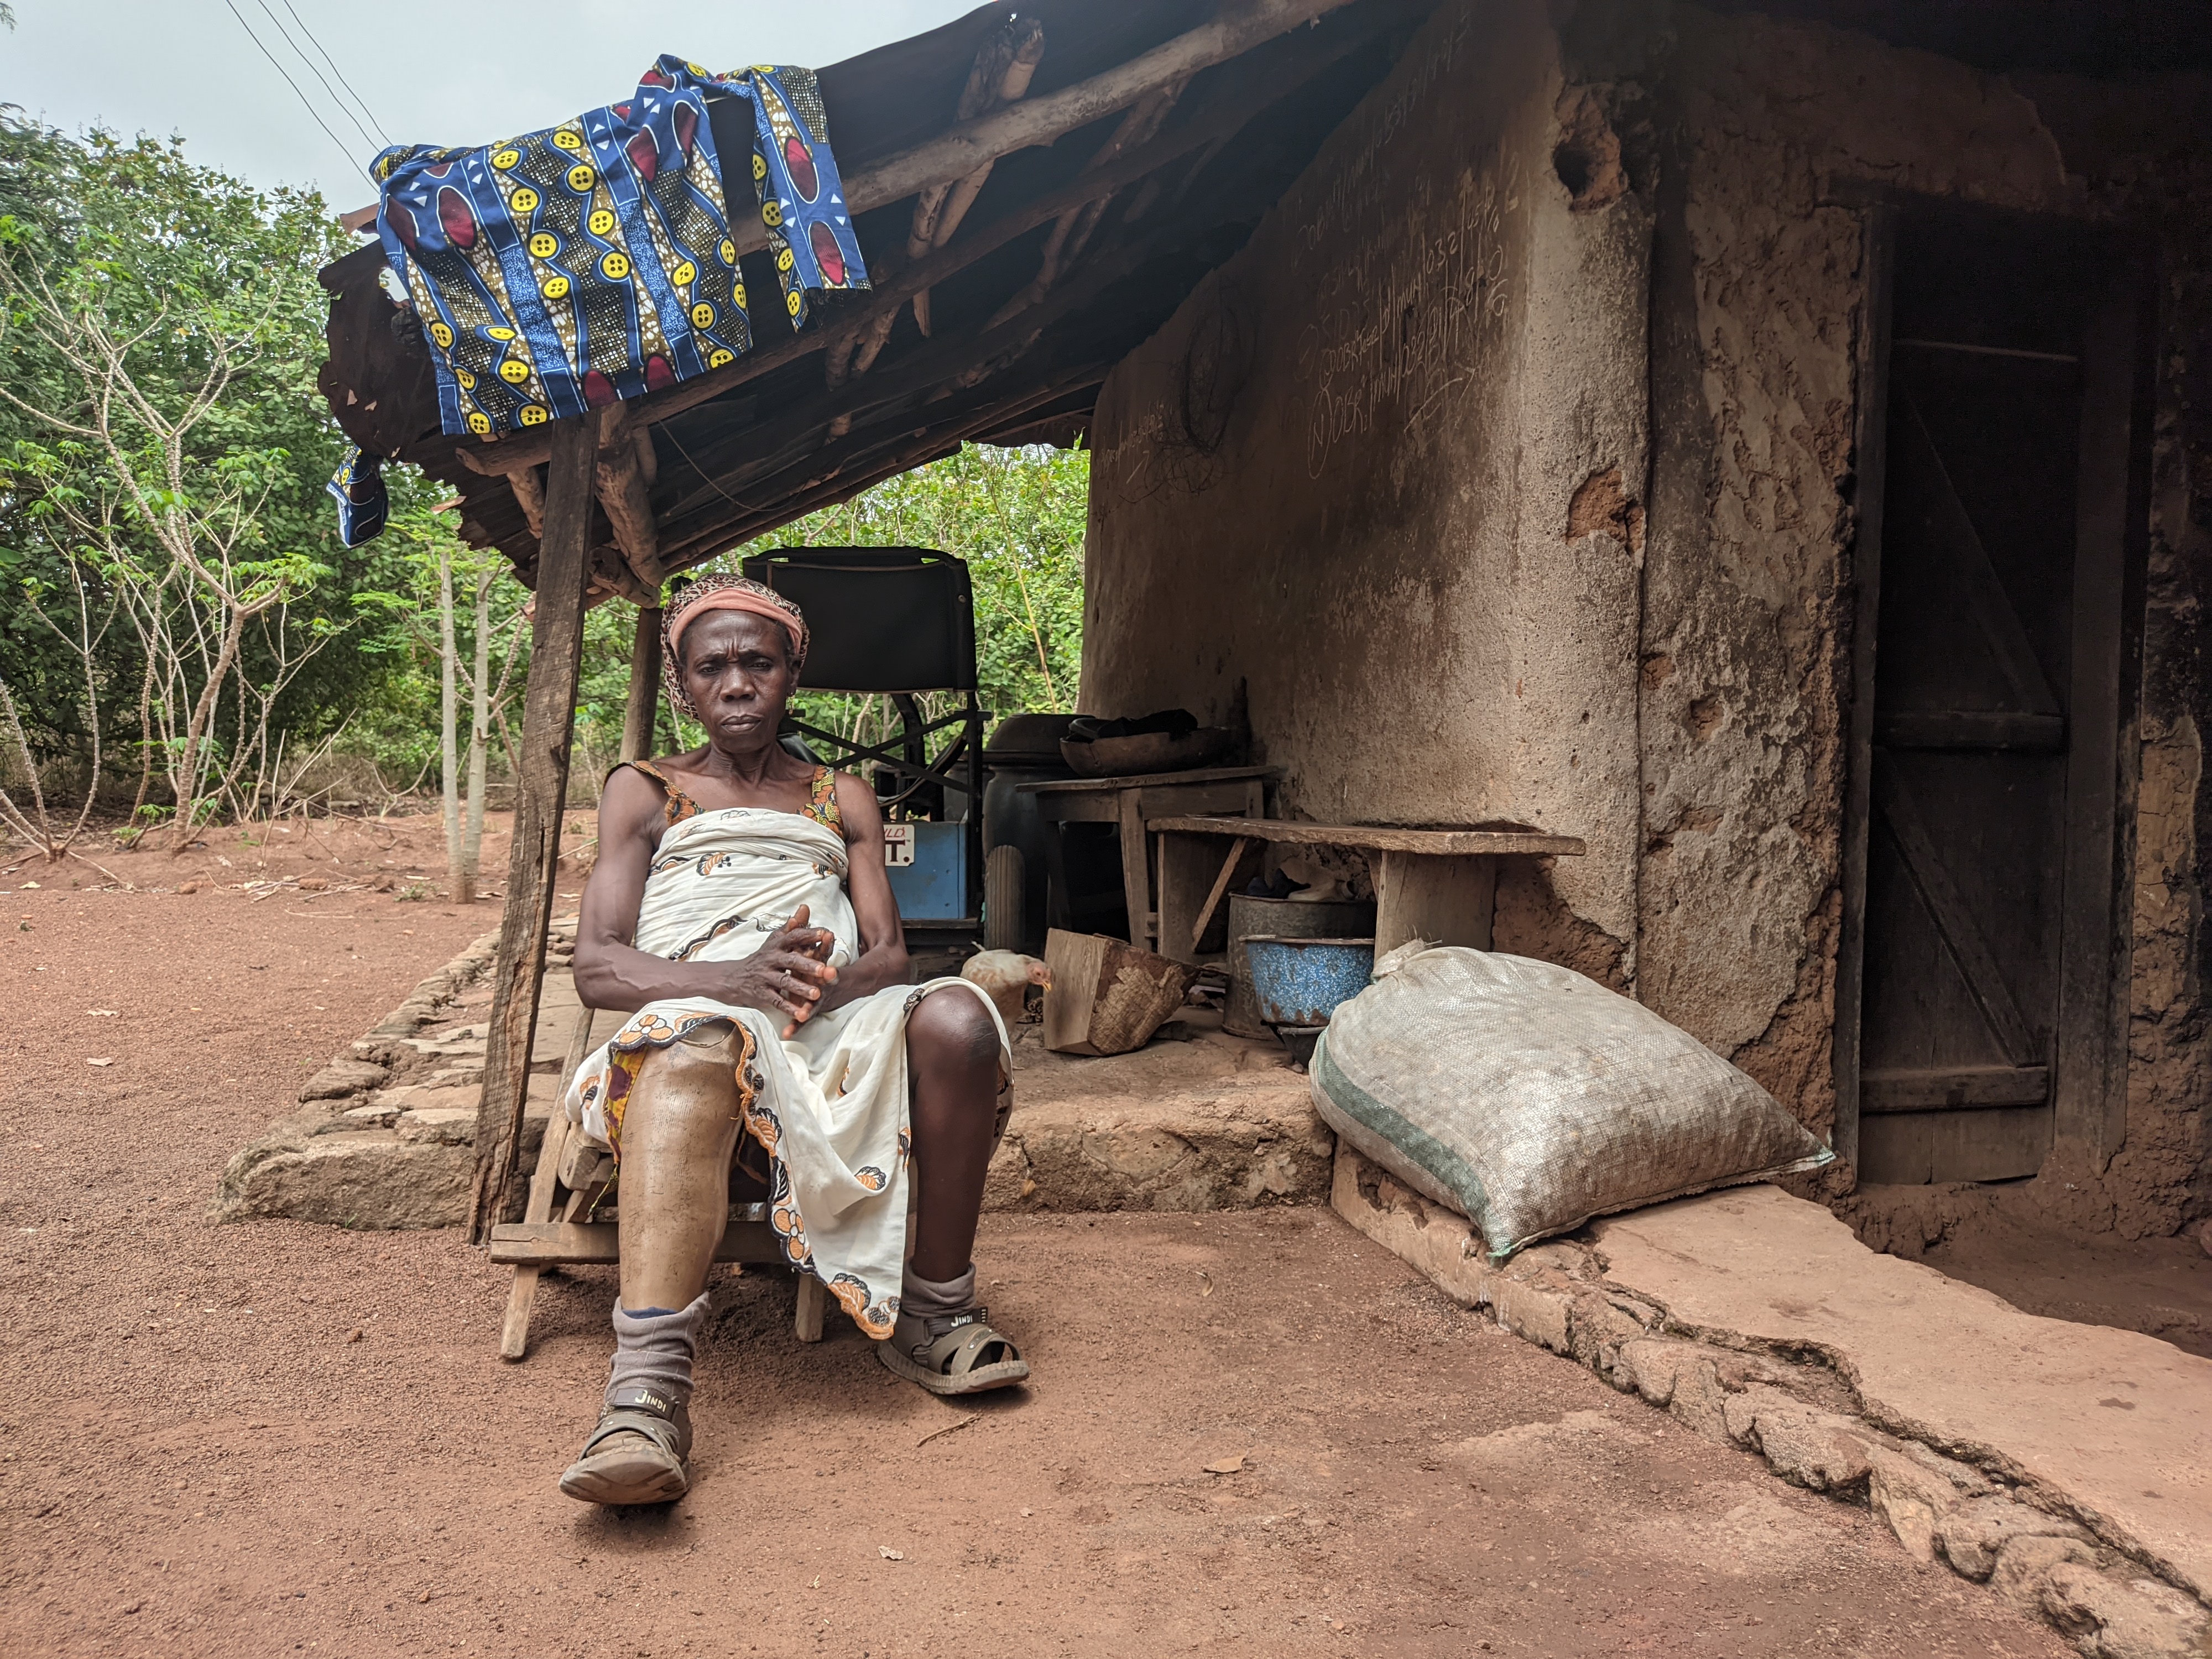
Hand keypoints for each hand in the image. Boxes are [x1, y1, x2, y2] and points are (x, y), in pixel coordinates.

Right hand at [723, 903, 838, 1036]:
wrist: (732, 977)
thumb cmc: (761, 957)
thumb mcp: (774, 941)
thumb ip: (792, 927)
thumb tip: (805, 907)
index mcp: (776, 945)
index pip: (793, 937)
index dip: (809, 935)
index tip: (826, 933)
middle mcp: (770, 959)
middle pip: (791, 961)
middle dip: (808, 965)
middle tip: (826, 970)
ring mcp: (764, 977)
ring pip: (784, 982)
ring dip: (801, 988)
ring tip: (818, 994)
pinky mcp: (760, 993)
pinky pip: (776, 1001)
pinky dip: (789, 1008)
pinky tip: (802, 1014)